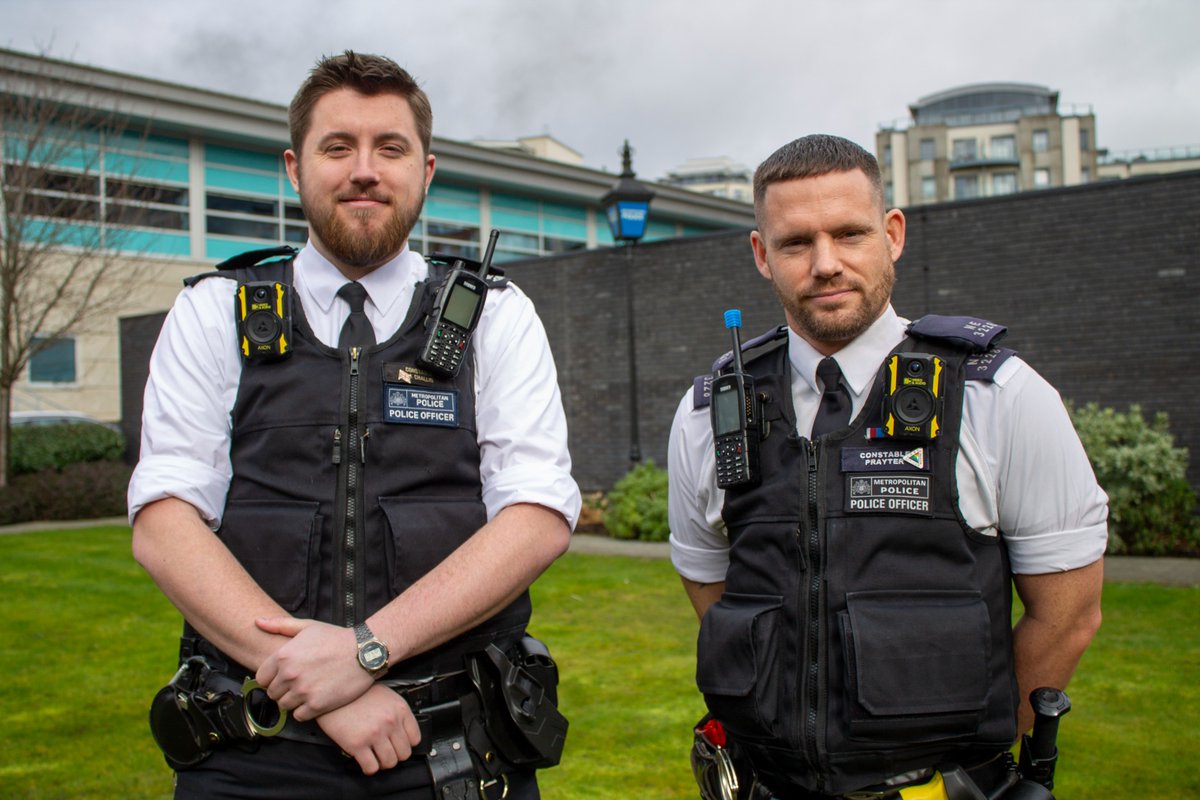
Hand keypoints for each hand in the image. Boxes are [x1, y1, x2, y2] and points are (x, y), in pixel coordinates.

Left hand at [254, 617, 374, 719]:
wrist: (365, 651)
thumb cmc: (336, 638)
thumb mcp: (308, 626)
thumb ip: (280, 625)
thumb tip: (258, 622)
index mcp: (283, 656)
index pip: (261, 678)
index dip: (272, 677)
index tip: (283, 676)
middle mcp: (289, 675)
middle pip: (272, 693)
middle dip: (283, 689)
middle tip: (298, 683)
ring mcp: (303, 691)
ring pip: (284, 706)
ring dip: (293, 701)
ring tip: (306, 692)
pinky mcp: (317, 705)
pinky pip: (299, 716)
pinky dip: (304, 711)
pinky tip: (314, 700)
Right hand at [317, 684, 421, 774]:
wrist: (331, 692)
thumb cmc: (356, 694)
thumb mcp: (385, 695)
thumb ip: (396, 712)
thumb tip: (402, 730)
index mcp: (399, 709)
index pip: (415, 738)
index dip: (407, 744)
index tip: (400, 745)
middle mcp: (390, 722)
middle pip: (404, 753)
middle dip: (395, 755)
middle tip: (387, 752)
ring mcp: (374, 734)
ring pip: (389, 763)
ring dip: (383, 763)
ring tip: (376, 757)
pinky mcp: (357, 744)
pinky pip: (371, 767)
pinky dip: (369, 768)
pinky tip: (366, 761)